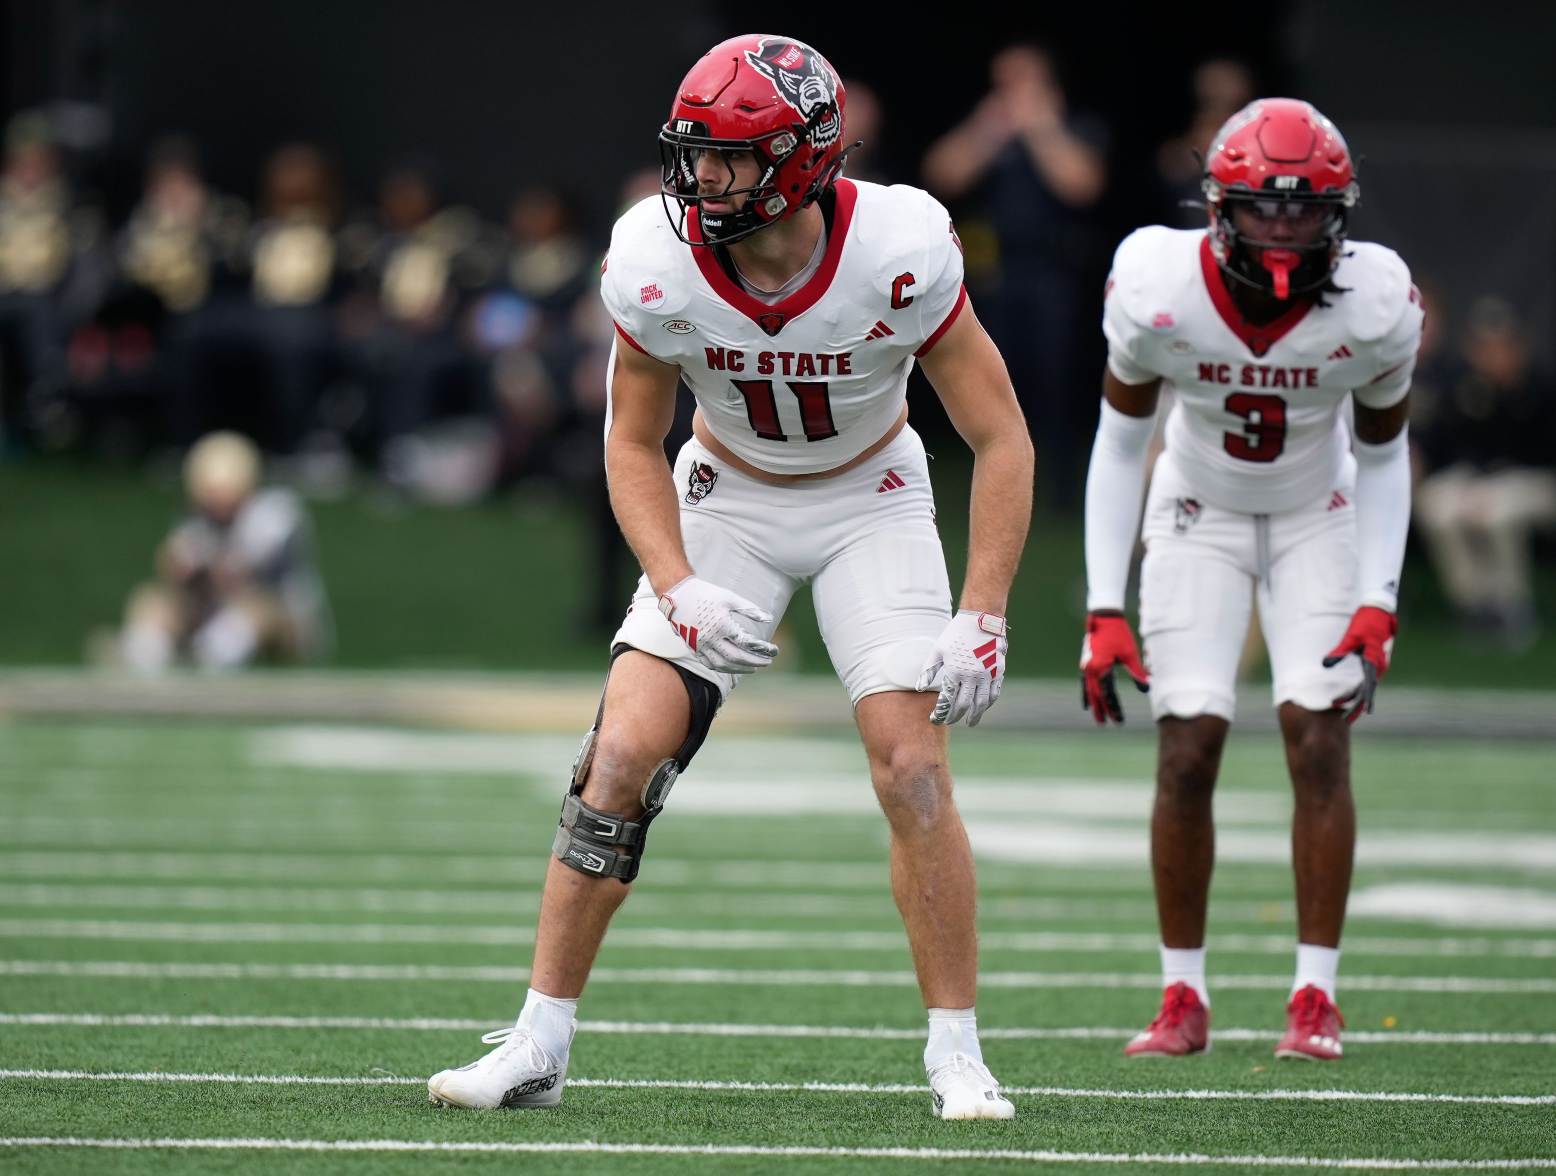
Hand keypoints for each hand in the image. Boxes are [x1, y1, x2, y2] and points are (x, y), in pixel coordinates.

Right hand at [658, 575, 777, 675]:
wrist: (677, 595)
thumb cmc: (706, 593)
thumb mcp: (730, 598)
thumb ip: (750, 610)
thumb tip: (769, 619)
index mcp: (722, 625)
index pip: (747, 642)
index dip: (763, 649)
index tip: (774, 650)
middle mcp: (711, 638)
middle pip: (737, 657)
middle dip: (755, 662)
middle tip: (768, 662)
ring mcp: (700, 645)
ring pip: (723, 665)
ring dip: (740, 669)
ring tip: (753, 667)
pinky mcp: (693, 648)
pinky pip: (709, 664)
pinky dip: (723, 668)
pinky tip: (733, 666)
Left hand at [916, 610, 1007, 726]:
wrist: (981, 619)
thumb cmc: (956, 633)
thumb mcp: (938, 650)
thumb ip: (929, 670)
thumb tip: (919, 688)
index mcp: (955, 671)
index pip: (947, 700)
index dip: (940, 713)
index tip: (935, 719)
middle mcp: (972, 676)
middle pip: (964, 705)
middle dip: (956, 717)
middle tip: (950, 722)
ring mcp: (987, 674)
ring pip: (981, 703)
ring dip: (975, 716)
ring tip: (970, 723)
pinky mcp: (998, 671)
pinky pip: (994, 693)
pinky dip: (988, 703)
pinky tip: (983, 707)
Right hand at [1079, 612, 1149, 724]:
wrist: (1104, 617)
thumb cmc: (1119, 634)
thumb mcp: (1130, 654)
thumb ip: (1136, 672)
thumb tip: (1147, 688)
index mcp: (1101, 667)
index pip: (1107, 693)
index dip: (1113, 708)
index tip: (1119, 720)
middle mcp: (1090, 668)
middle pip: (1096, 694)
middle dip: (1102, 709)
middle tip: (1107, 724)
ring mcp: (1086, 665)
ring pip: (1088, 690)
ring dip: (1093, 704)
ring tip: (1097, 718)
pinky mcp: (1086, 662)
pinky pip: (1084, 682)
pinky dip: (1086, 694)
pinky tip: (1087, 703)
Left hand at [1323, 605, 1396, 723]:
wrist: (1379, 610)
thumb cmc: (1365, 622)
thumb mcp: (1351, 636)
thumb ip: (1340, 652)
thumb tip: (1325, 665)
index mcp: (1374, 662)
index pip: (1365, 688)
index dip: (1355, 700)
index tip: (1345, 711)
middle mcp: (1378, 666)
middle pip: (1367, 691)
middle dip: (1357, 705)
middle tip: (1346, 721)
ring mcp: (1378, 664)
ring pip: (1368, 686)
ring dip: (1359, 699)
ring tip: (1349, 714)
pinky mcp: (1375, 660)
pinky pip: (1368, 679)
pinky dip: (1361, 689)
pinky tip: (1353, 696)